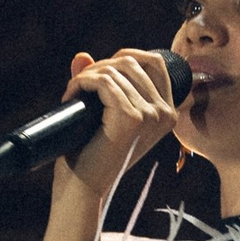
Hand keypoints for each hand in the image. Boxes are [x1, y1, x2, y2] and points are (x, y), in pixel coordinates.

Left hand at [52, 47, 179, 204]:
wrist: (84, 185)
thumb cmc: (92, 152)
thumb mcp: (104, 112)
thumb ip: (98, 82)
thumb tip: (82, 56)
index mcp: (168, 113)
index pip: (155, 62)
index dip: (124, 57)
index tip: (100, 73)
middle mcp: (165, 113)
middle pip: (132, 62)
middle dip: (100, 67)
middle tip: (80, 86)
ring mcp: (151, 114)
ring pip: (114, 70)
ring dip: (87, 76)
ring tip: (73, 94)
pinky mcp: (131, 117)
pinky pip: (103, 81)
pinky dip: (81, 83)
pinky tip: (71, 96)